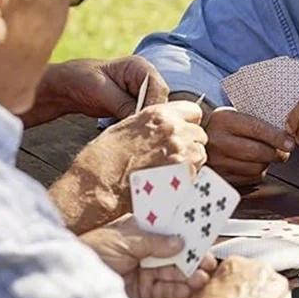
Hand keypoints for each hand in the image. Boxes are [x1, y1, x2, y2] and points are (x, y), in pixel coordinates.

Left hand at [29, 57, 168, 124]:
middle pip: (159, 102)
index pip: (158, 88)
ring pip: (153, 112)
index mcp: (140, 67)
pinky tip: (131, 135)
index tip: (143, 122)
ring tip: (135, 137)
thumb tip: (139, 121)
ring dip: (144, 124)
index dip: (153, 106)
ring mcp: (142, 94)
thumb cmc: (81, 79)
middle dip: (150, 117)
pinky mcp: (135, 107)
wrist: (67, 86)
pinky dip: (138, 127)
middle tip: (141, 134)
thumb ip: (123, 104)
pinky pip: (143, 118)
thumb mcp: (101, 91)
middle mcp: (146, 80)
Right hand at [52, 101, 207, 232]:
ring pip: (201, 154)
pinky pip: (197, 173)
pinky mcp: (185, 174)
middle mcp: (173, 129)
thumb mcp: (126, 127)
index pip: (193, 110)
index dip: (188, 123)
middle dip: (190, 144)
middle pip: (200, 134)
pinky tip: (169, 182)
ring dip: (190, 162)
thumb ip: (153, 123)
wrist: (97, 187)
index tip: (181, 132)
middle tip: (171, 157)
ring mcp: (181, 151)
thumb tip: (167, 124)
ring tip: (168, 171)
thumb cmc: (104, 160)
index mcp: (159, 114)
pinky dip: (187, 178)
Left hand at [80, 215, 216, 297]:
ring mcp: (143, 273)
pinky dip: (178, 291)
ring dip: (189, 274)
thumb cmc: (90, 252)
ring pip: (173, 273)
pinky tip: (189, 289)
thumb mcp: (123, 240)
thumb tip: (180, 242)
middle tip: (209, 260)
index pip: (167, 228)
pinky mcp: (141, 294)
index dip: (185, 230)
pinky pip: (164, 292)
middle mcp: (143, 251)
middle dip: (192, 256)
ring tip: (202, 276)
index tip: (204, 232)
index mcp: (138, 231)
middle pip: (174, 253)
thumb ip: (154, 242)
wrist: (68, 285)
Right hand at [191, 256, 290, 297]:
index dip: (229, 284)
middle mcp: (259, 269)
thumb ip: (210, 290)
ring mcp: (277, 286)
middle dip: (250, 290)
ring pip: (274, 289)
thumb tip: (211, 293)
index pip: (234, 268)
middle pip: (256, 276)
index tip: (228, 296)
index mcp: (235, 264)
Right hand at [205, 107, 292, 186]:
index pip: (257, 129)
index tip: (290, 143)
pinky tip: (254, 164)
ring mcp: (217, 161)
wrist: (195, 136)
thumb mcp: (235, 115)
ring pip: (255, 168)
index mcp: (224, 120)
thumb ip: (257, 122)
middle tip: (283, 152)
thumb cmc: (222, 125)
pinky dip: (257, 173)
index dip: (277, 138)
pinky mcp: (219, 177)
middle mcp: (218, 141)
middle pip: (258, 152)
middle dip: (277, 153)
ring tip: (266, 156)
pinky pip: (248, 179)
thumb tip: (286, 135)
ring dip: (267, 163)